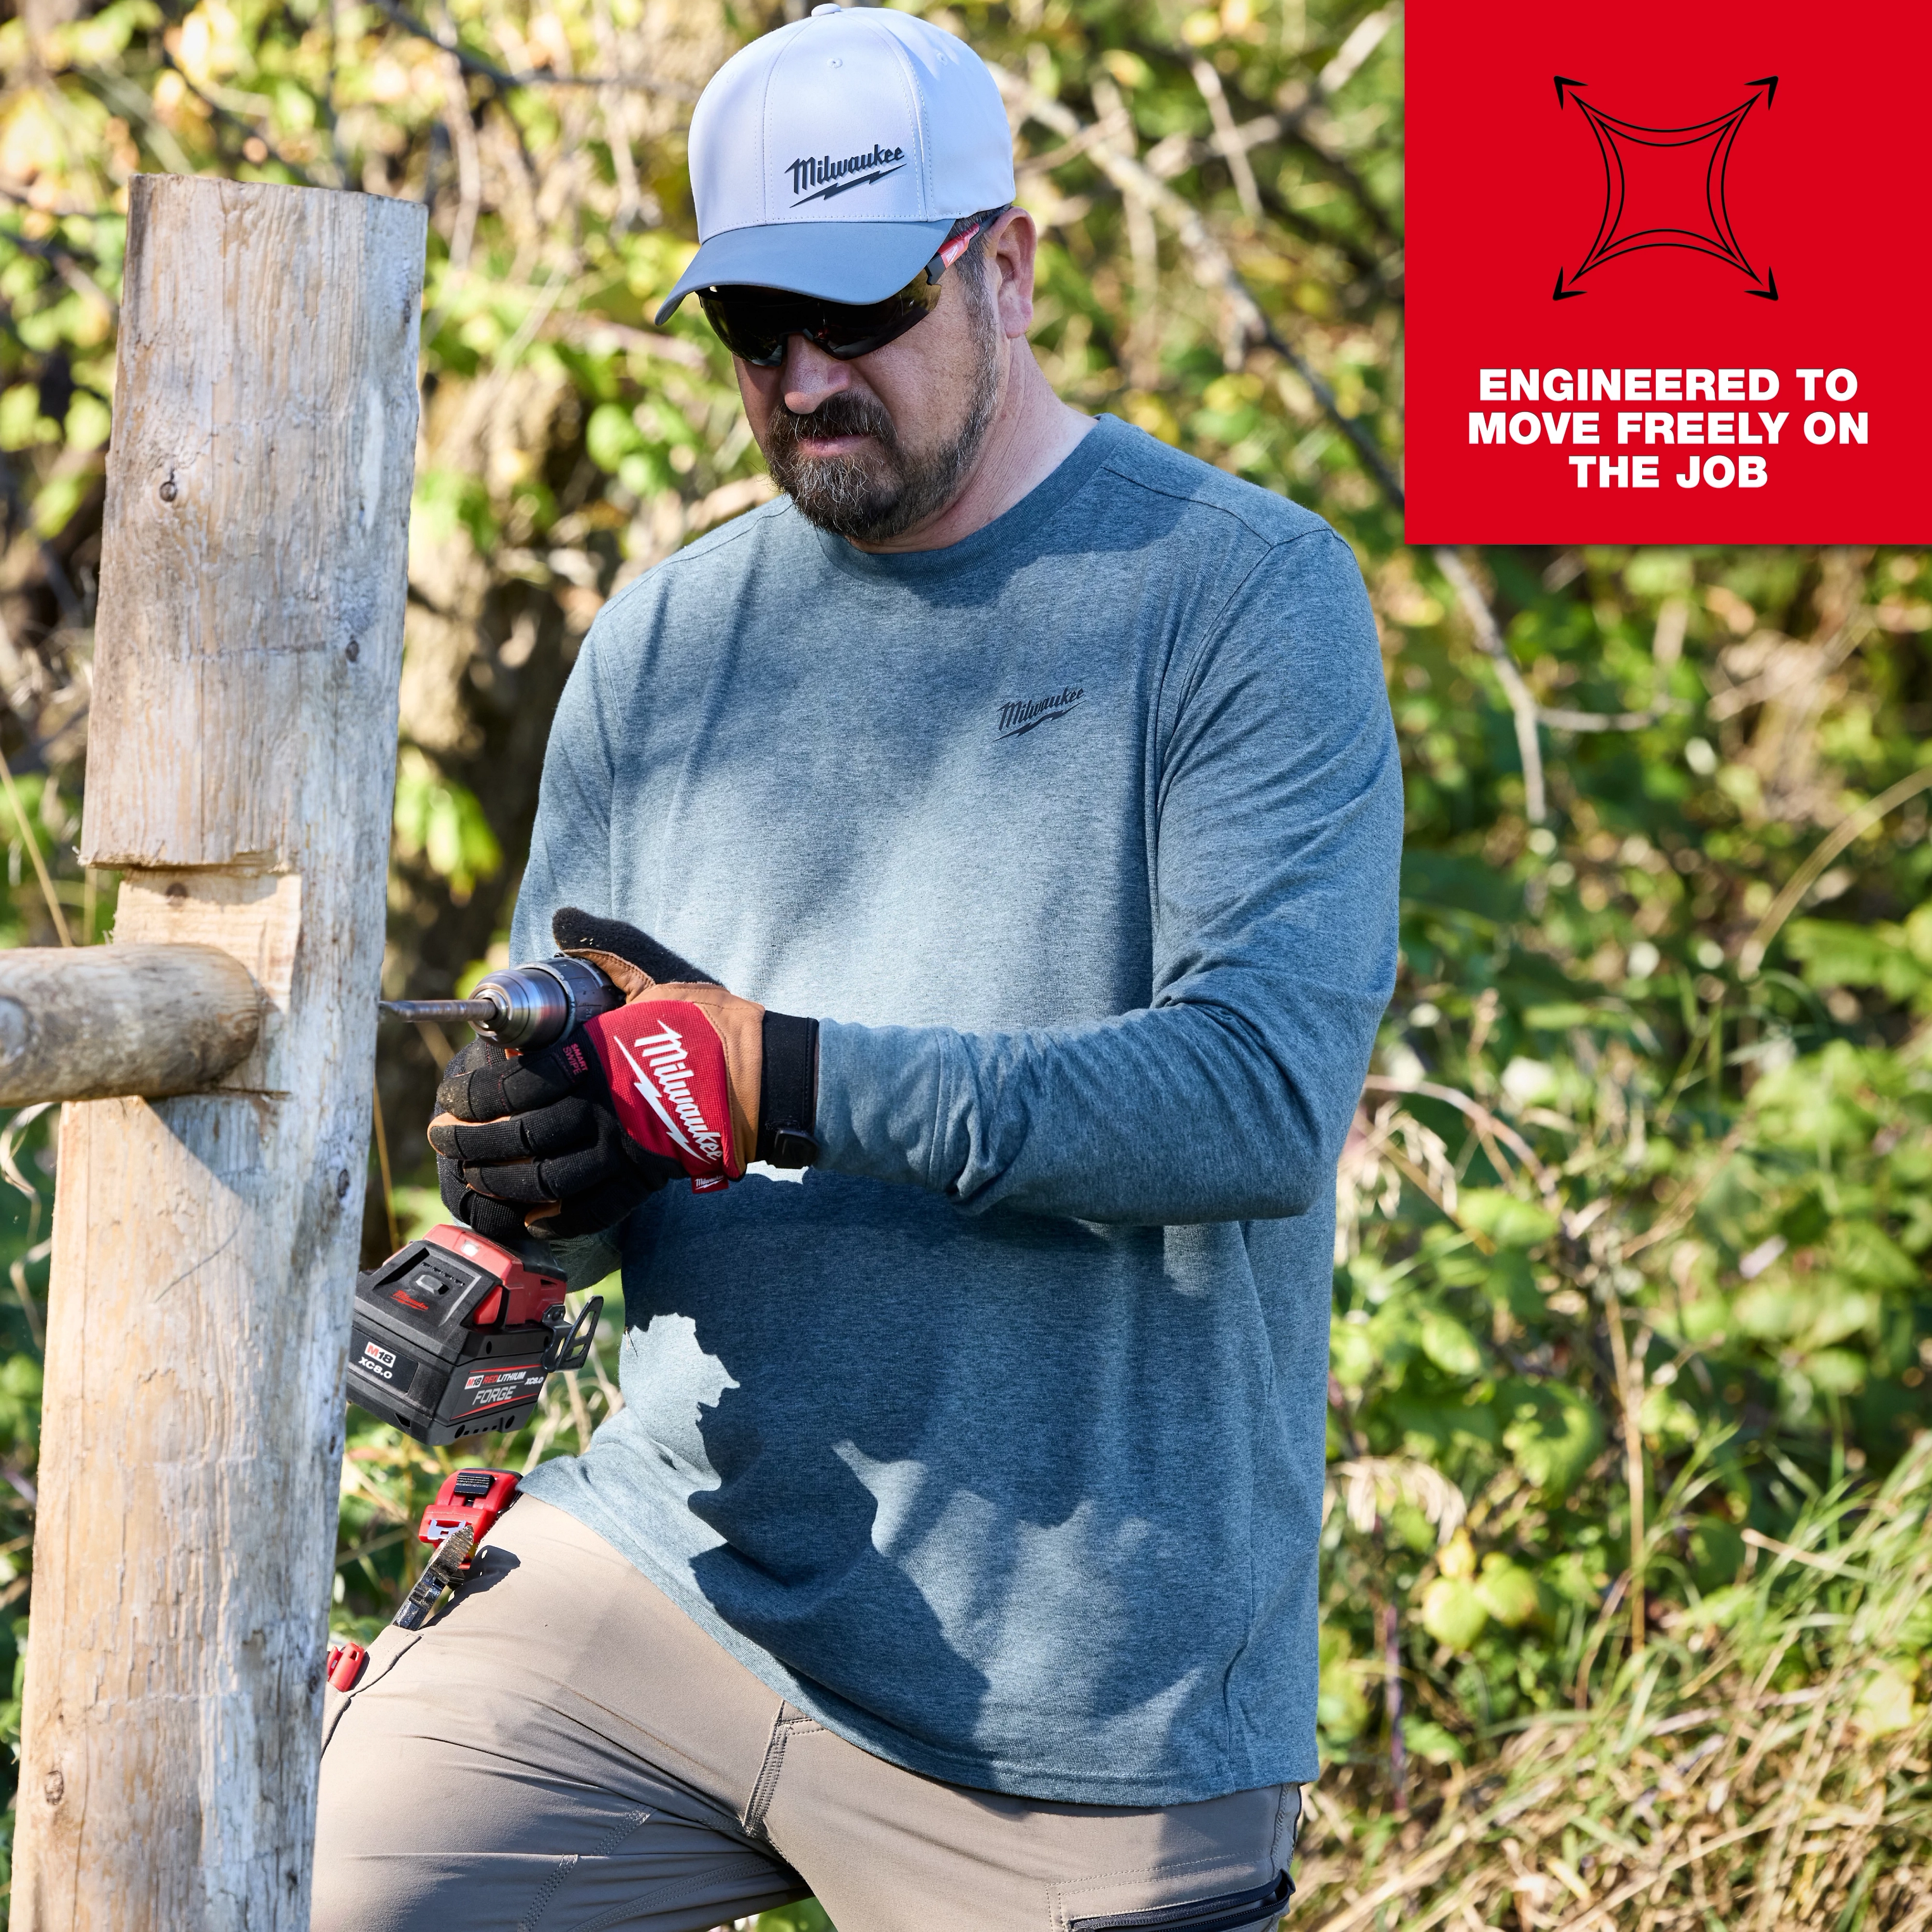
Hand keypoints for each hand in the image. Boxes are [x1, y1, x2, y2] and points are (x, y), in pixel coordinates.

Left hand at [428, 909, 817, 1240]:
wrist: (765, 1076)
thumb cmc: (710, 1023)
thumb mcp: (658, 973)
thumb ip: (608, 949)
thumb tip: (564, 917)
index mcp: (595, 1055)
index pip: (515, 1081)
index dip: (474, 1094)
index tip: (450, 1096)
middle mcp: (601, 1104)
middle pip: (519, 1135)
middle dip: (471, 1142)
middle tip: (441, 1139)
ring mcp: (623, 1146)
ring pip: (546, 1178)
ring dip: (503, 1184)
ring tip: (473, 1180)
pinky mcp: (646, 1177)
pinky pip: (593, 1209)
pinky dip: (559, 1220)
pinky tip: (532, 1221)